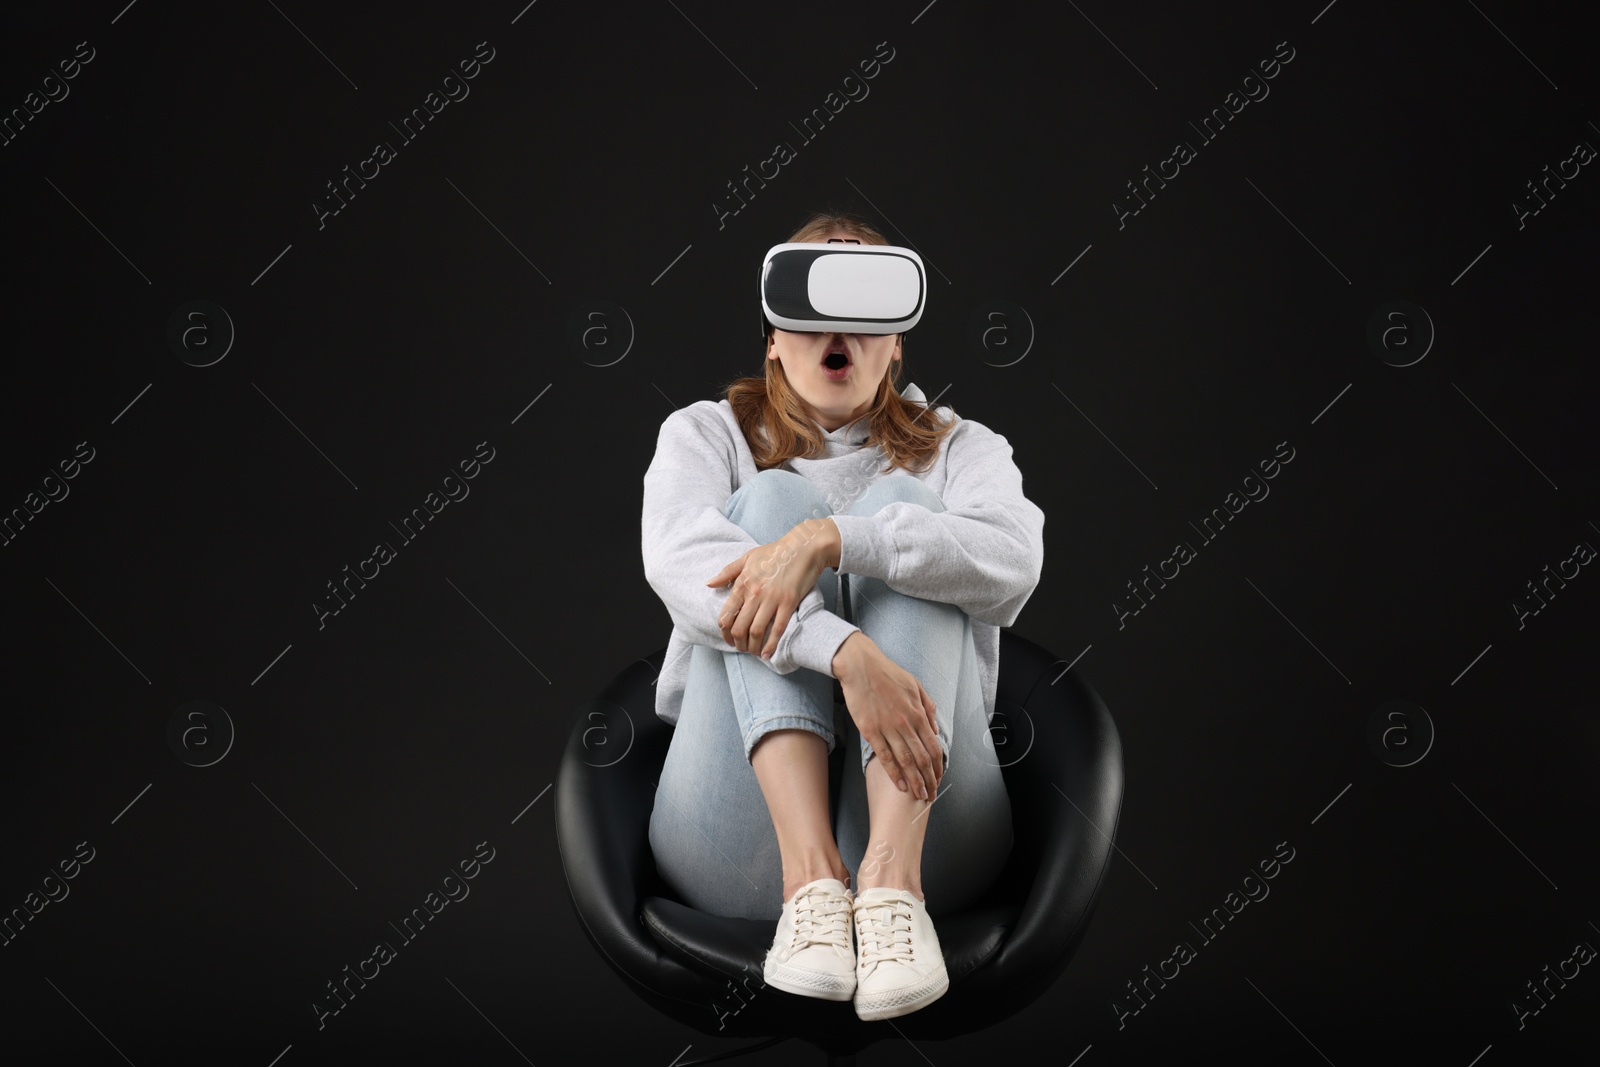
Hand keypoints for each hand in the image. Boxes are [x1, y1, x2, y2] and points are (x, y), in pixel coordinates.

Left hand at [706, 519, 831, 659]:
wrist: (804, 547)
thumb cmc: (776, 552)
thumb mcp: (747, 557)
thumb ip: (727, 572)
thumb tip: (708, 584)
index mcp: (742, 583)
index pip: (726, 615)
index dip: (725, 633)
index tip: (728, 639)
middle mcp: (754, 593)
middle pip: (739, 628)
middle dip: (737, 644)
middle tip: (741, 648)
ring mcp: (772, 599)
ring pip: (756, 632)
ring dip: (752, 647)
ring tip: (753, 652)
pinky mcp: (789, 603)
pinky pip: (777, 629)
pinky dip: (771, 645)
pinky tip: (768, 654)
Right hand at [834, 634, 942, 798]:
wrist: (861, 666)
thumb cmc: (888, 674)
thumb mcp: (916, 686)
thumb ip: (928, 707)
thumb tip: (935, 729)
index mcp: (918, 713)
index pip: (933, 747)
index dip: (938, 767)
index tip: (939, 780)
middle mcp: (906, 723)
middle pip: (922, 759)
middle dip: (929, 780)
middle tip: (931, 795)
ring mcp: (888, 728)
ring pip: (905, 761)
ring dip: (914, 781)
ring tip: (918, 795)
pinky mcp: (870, 731)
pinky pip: (884, 757)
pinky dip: (894, 773)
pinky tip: (900, 785)